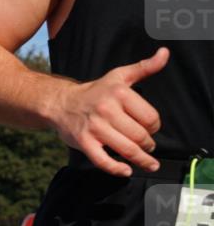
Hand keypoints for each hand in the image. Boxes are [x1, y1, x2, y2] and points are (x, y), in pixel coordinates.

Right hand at [50, 48, 166, 176]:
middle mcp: (107, 110)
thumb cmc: (94, 91)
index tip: (151, 129)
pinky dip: (117, 168)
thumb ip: (144, 67)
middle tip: (149, 147)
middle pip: (140, 135)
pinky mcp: (84, 142)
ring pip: (126, 149)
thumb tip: (165, 54)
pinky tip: (126, 170)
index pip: (149, 117)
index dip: (154, 126)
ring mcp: (95, 128)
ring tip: (149, 163)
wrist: (61, 103)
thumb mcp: (119, 76)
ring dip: (141, 160)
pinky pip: (103, 160)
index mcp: (119, 93)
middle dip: (148, 144)